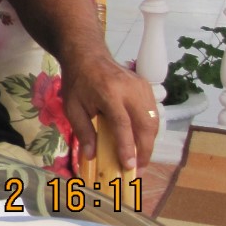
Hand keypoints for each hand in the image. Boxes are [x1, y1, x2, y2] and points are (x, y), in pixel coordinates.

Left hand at [61, 53, 158, 169]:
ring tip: (139, 160)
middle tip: (137, 169)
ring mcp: (142, 87)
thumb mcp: (72, 106)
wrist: (87, 55)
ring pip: (153, 121)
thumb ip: (82, 131)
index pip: (123, 124)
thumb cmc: (78, 82)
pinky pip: (152, 113)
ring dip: (149, 143)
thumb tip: (91, 156)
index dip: (127, 147)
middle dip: (144, 150)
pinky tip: (141, 142)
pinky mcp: (146, 87)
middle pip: (145, 124)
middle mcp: (130, 89)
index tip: (128, 165)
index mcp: (109, 92)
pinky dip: (149, 130)